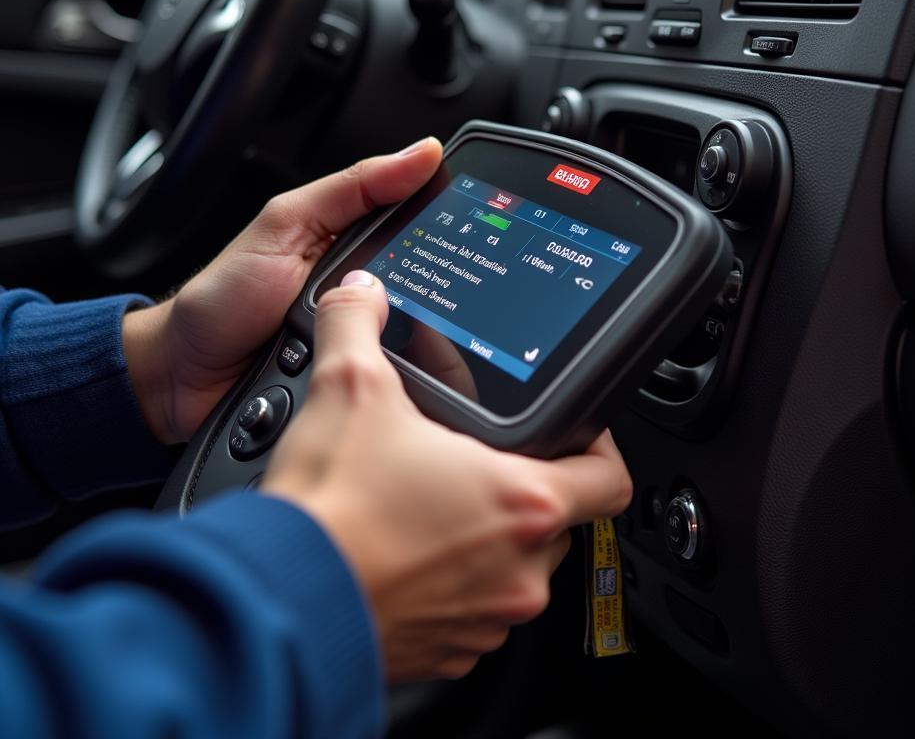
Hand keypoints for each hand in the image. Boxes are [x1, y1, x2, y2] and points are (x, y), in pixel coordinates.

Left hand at [123, 138, 442, 443]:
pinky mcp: (360, 376)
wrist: (181, 376)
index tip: (482, 215)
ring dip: (418, 337)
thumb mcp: (285, 223)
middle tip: (430, 290)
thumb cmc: (223, 297)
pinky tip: (391, 373)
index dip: (452, 214)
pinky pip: (397, 374)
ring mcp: (366, 335)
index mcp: (355, 236)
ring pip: (423, 334)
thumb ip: (350, 188)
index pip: (421, 217)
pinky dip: (398, 375)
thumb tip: (419, 153)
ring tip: (393, 334)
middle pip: (432, 280)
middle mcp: (369, 285)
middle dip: (439, 287)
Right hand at [263, 270, 632, 682]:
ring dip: (487, 534)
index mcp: (520, 502)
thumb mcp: (348, 389)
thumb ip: (360, 325)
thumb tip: (362, 292)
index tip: (574, 432)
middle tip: (477, 456)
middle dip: (522, 484)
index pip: (609, 478)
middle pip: (557, 519)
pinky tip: (407, 550)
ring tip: (434, 500)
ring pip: (515, 567)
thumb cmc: (329, 512)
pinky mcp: (449, 652)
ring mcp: (486, 619)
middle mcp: (519, 570)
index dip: (599, 448)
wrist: (277, 603)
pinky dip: (455, 580)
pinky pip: (474, 609)